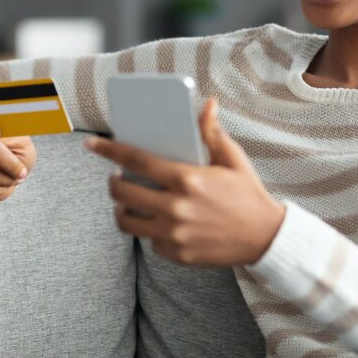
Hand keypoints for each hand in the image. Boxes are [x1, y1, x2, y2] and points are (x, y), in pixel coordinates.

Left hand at [85, 96, 285, 266]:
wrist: (265, 237)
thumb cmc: (248, 193)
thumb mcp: (232, 159)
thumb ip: (212, 132)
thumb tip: (207, 103)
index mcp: (187, 178)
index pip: (136, 159)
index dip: (109, 150)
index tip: (91, 144)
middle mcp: (176, 207)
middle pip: (123, 192)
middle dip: (112, 182)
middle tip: (116, 177)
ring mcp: (174, 234)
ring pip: (127, 221)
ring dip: (121, 208)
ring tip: (127, 200)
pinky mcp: (176, 254)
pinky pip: (149, 241)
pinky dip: (148, 229)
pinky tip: (156, 220)